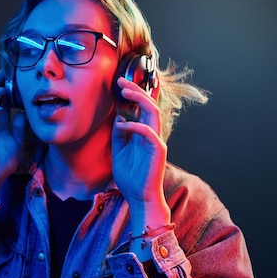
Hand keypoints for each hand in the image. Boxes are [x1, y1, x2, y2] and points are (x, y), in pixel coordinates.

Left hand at [111, 77, 167, 214]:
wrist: (138, 196)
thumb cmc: (130, 175)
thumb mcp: (118, 150)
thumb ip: (119, 134)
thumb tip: (119, 118)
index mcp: (142, 132)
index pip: (141, 108)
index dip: (133, 94)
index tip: (119, 84)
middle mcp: (151, 133)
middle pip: (148, 105)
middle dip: (135, 91)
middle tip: (121, 81)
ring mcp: (156, 140)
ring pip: (152, 113)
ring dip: (139, 100)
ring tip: (125, 92)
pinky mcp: (158, 150)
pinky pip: (149, 132)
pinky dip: (136, 125)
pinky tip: (124, 124)